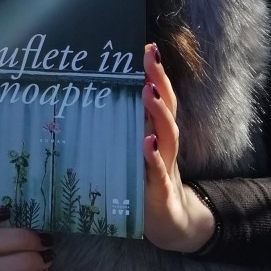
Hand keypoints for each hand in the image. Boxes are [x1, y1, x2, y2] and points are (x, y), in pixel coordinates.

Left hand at [141, 43, 216, 252]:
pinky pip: (159, 172)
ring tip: (147, 92)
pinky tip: (147, 143)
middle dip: (159, 80)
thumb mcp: (134, 148)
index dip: (155, 72)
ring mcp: (165, 167)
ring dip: (158, 112)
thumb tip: (100, 95)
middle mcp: (165, 144)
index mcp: (158, 132)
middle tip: (149, 56)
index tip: (146, 46)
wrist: (171, 224)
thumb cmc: (147, 179)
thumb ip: (126, 124)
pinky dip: (154, 157)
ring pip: (167, 135)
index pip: (160, 96)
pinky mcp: (161, 191)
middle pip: (166, 107)